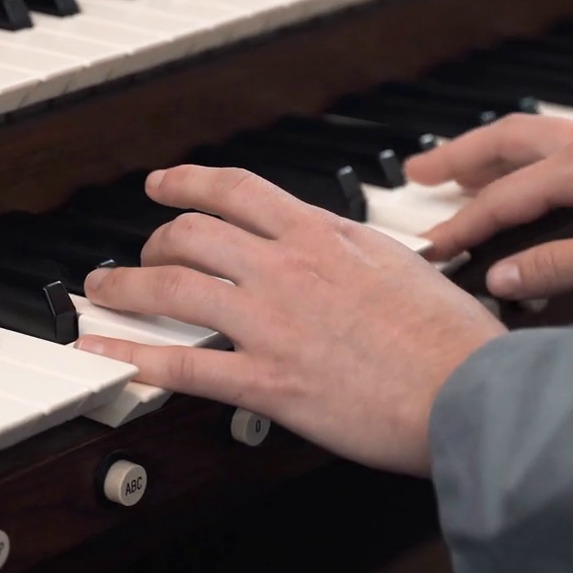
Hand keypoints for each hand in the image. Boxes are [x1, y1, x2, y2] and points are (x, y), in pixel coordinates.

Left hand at [76, 166, 506, 475]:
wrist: (470, 391)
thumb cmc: (451, 338)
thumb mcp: (404, 264)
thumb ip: (355, 250)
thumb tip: (338, 244)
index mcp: (322, 236)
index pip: (237, 190)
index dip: (188, 182)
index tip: (163, 184)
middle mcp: (287, 269)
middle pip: (191, 234)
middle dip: (152, 241)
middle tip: (137, 254)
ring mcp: (271, 324)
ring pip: (173, 287)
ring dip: (125, 287)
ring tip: (102, 292)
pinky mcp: (267, 381)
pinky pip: (182, 365)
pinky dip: (134, 355)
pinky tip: (106, 351)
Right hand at [405, 115, 572, 300]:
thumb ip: (568, 266)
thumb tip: (505, 276)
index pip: (506, 197)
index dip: (463, 226)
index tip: (429, 250)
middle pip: (509, 141)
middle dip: (458, 156)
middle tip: (415, 172)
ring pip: (538, 135)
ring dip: (494, 150)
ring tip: (463, 167)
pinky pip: (567, 141)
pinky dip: (534, 153)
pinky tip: (542, 171)